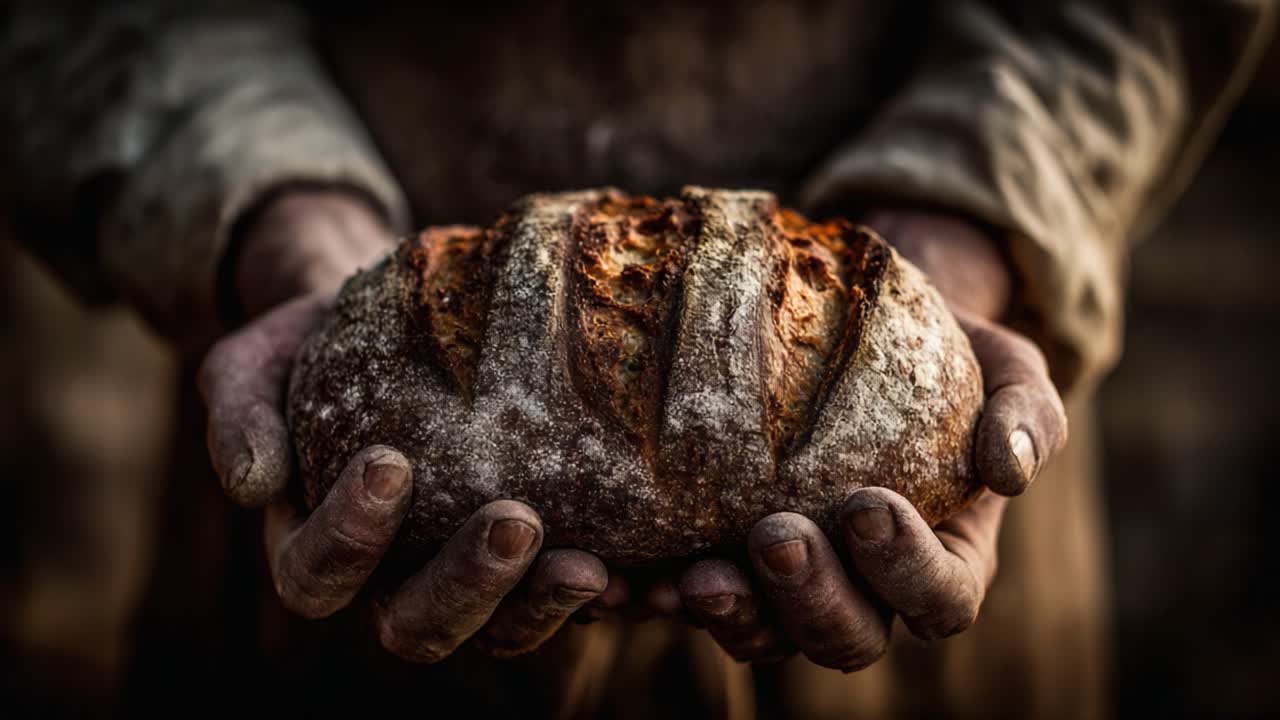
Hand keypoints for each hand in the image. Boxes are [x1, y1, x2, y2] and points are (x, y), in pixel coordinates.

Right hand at [197, 189, 608, 659]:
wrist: (384, 323)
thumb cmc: (311, 345)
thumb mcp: (251, 365)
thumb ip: (240, 417)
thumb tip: (252, 482)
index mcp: (319, 549)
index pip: (319, 575)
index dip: (349, 538)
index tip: (390, 462)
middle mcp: (393, 581)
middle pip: (418, 627)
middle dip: (468, 587)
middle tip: (516, 521)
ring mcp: (466, 575)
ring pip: (501, 631)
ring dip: (543, 606)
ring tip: (592, 565)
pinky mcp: (533, 554)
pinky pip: (566, 594)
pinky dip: (604, 594)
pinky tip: (643, 571)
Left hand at [674, 210, 1067, 669]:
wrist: (867, 335)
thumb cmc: (948, 356)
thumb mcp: (1007, 370)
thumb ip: (1028, 416)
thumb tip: (1012, 470)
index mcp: (944, 560)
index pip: (939, 598)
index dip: (905, 570)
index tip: (867, 503)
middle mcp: (869, 591)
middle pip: (847, 636)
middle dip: (810, 597)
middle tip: (775, 534)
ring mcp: (793, 586)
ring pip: (769, 636)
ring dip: (734, 615)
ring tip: (698, 576)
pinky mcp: (732, 562)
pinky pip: (702, 603)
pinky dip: (669, 601)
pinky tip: (639, 580)